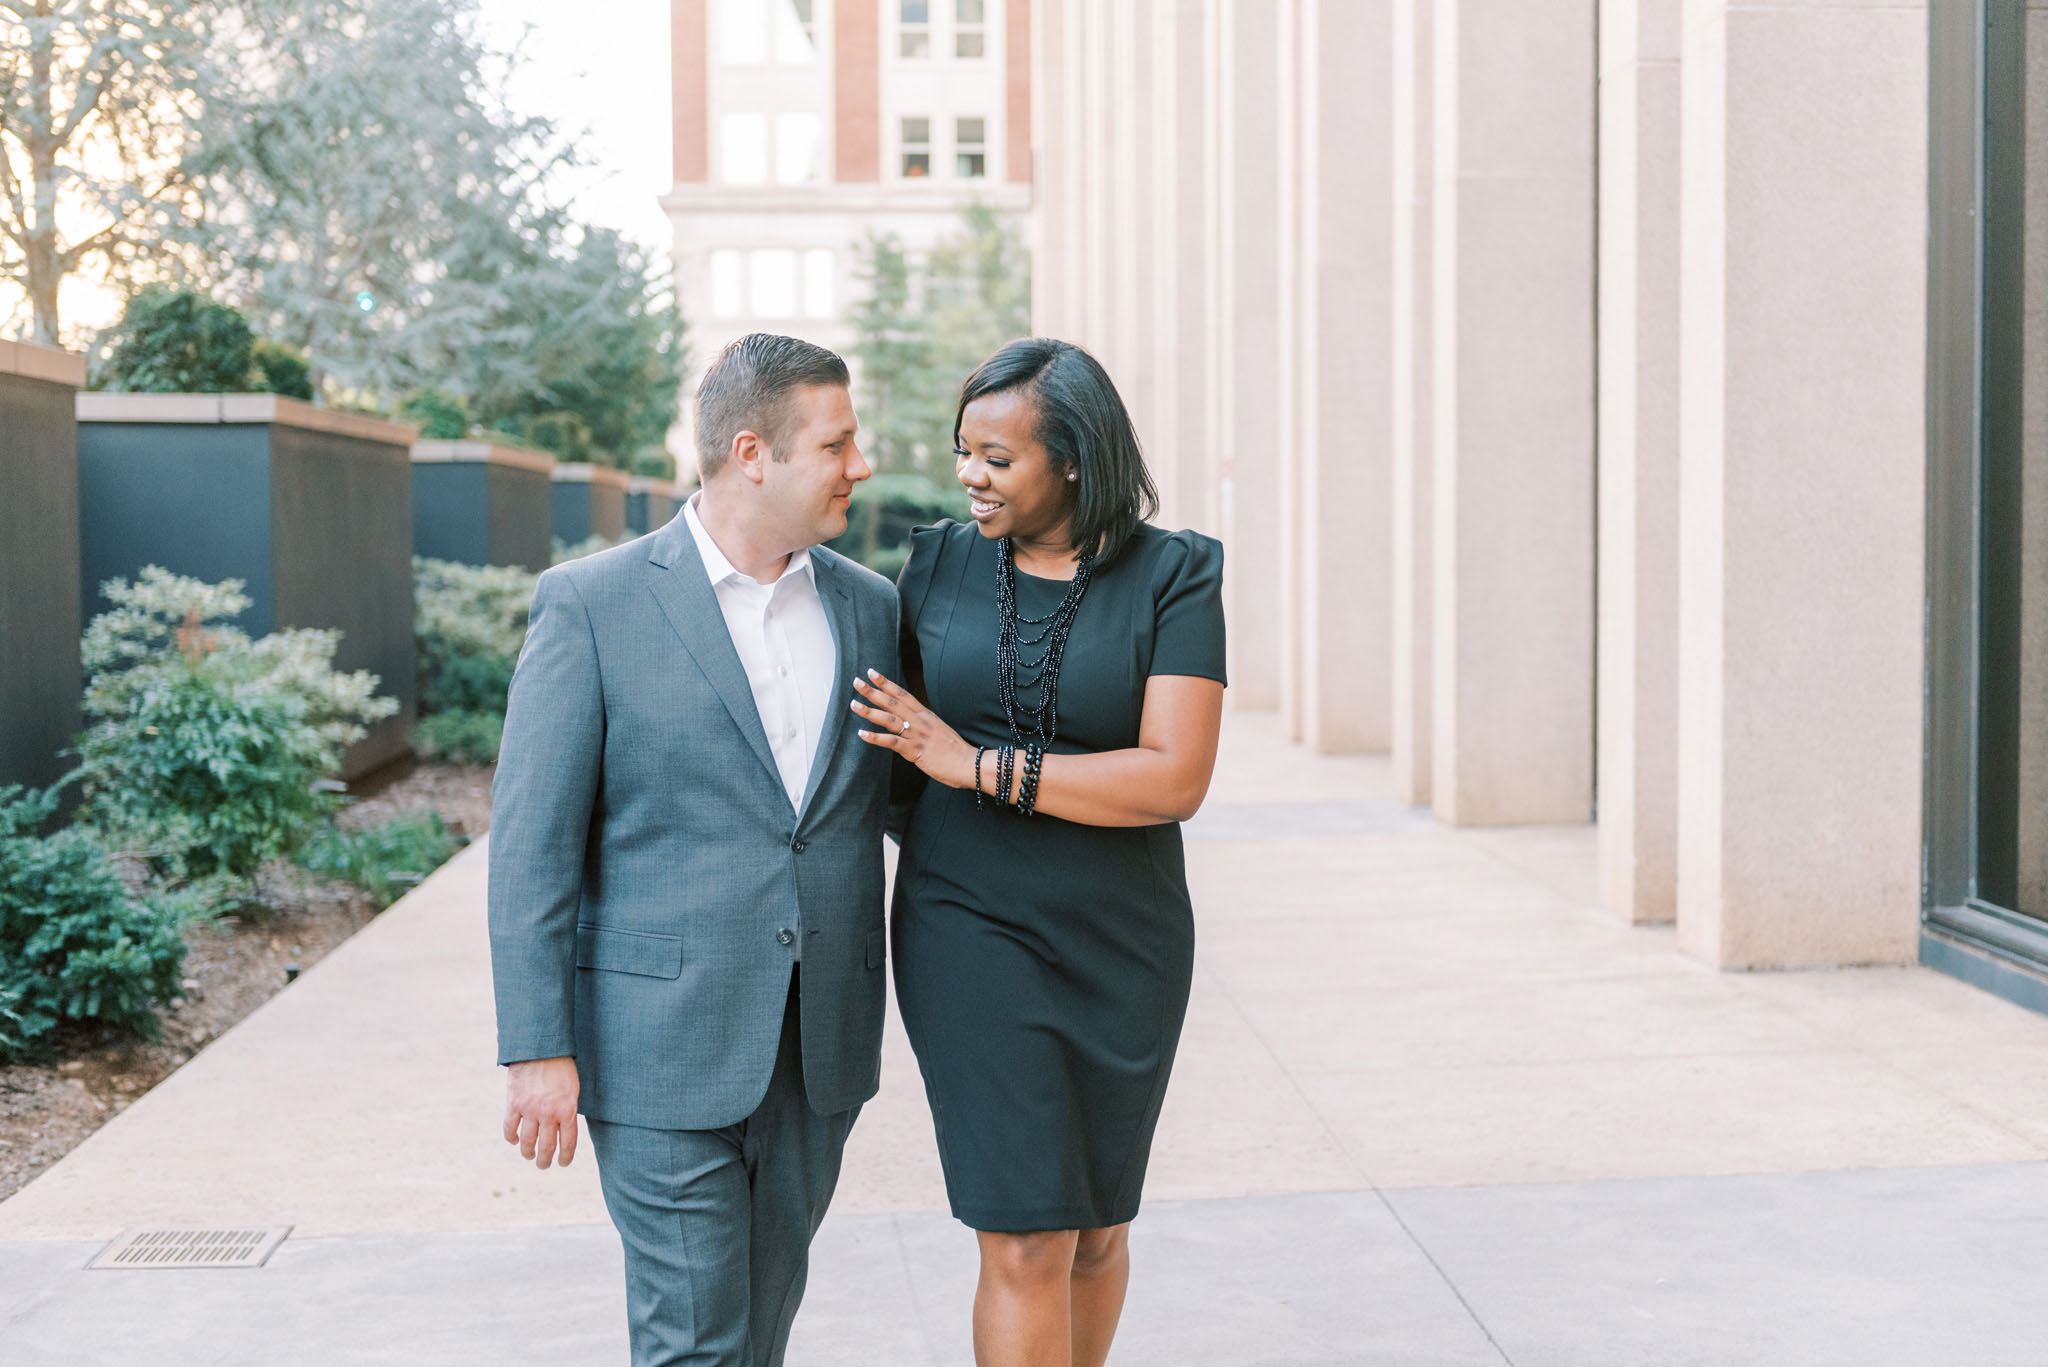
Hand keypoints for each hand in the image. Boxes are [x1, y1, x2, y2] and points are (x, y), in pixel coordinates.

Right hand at [504, 1056, 579, 1169]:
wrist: (540, 1048)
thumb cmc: (561, 1067)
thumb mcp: (572, 1089)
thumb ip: (567, 1110)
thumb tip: (563, 1130)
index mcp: (567, 1110)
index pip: (568, 1143)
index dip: (566, 1157)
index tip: (563, 1163)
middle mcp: (548, 1113)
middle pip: (546, 1146)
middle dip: (545, 1160)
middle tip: (544, 1165)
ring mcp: (530, 1109)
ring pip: (527, 1142)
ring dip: (528, 1153)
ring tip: (529, 1156)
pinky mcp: (513, 1104)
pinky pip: (510, 1128)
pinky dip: (511, 1138)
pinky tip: (513, 1141)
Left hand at [852, 669, 975, 789]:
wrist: (969, 763)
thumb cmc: (956, 751)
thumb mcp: (939, 730)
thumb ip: (924, 725)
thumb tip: (911, 724)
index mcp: (926, 715)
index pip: (903, 694)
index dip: (887, 683)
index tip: (873, 673)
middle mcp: (920, 721)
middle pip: (893, 702)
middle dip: (873, 691)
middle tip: (857, 681)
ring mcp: (917, 735)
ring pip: (889, 719)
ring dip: (870, 711)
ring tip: (854, 704)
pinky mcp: (915, 751)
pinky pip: (892, 742)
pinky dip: (876, 738)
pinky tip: (862, 734)